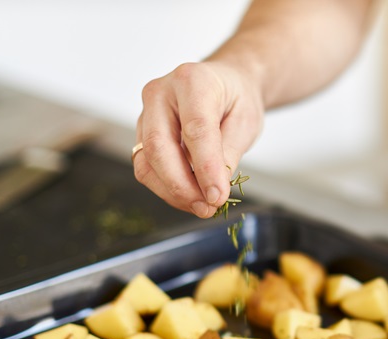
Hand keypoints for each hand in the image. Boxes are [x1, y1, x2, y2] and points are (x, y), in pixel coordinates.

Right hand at [133, 61, 263, 217]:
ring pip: (146, 162)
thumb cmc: (236, 100)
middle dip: (182, 186)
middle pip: (158, 146)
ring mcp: (146, 113)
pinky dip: (167, 188)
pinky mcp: (141, 133)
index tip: (217, 197)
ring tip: (201, 206)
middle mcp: (161, 93)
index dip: (206, 168)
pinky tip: (190, 196)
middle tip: (207, 208)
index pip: (196, 129)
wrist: (225, 86)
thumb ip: (228, 155)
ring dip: (172, 192)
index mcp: (192, 80)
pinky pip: (146, 168)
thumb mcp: (246, 123)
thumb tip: (213, 191)